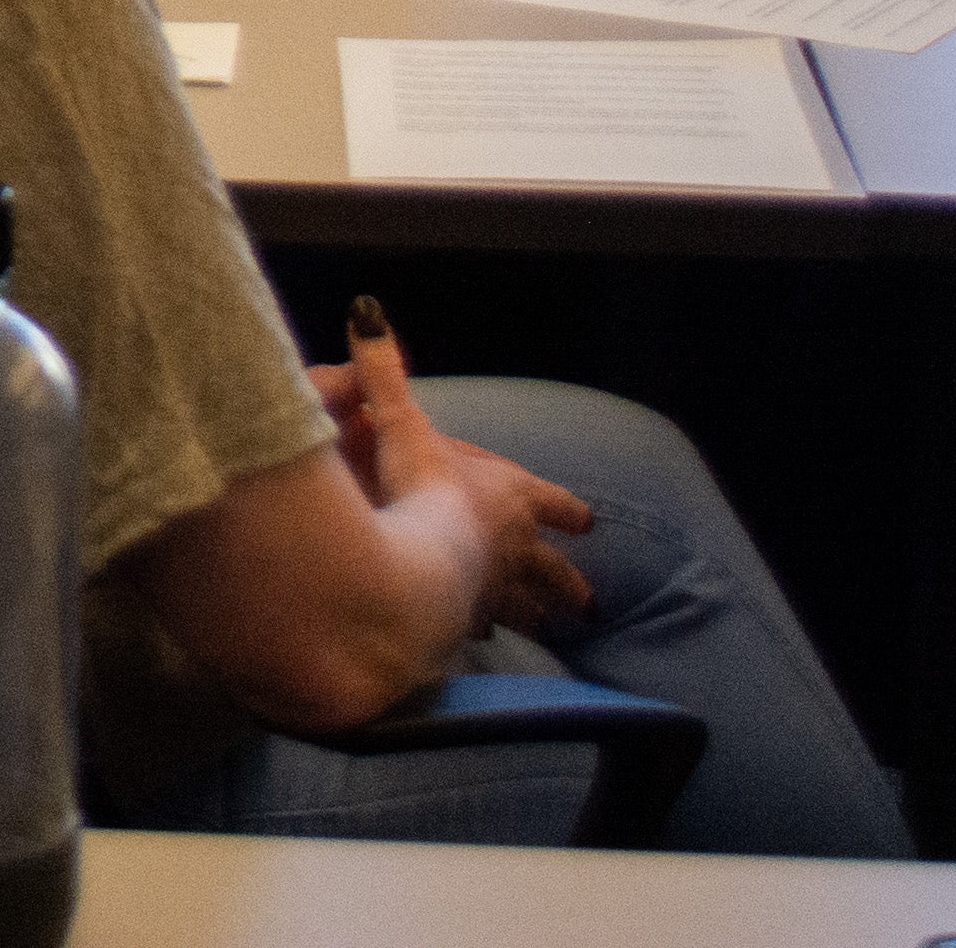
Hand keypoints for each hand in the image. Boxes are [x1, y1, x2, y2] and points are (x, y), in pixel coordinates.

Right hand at [311, 307, 590, 634]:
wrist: (412, 568)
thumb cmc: (421, 492)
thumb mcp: (403, 423)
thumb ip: (385, 373)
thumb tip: (367, 311)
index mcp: (512, 499)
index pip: (552, 503)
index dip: (566, 509)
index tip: (587, 521)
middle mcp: (515, 551)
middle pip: (554, 573)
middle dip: (570, 586)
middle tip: (588, 606)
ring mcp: (494, 593)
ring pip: (526, 610)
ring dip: (536, 617)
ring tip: (547, 631)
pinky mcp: (466, 625)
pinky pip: (482, 632)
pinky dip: (483, 634)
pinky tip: (480, 643)